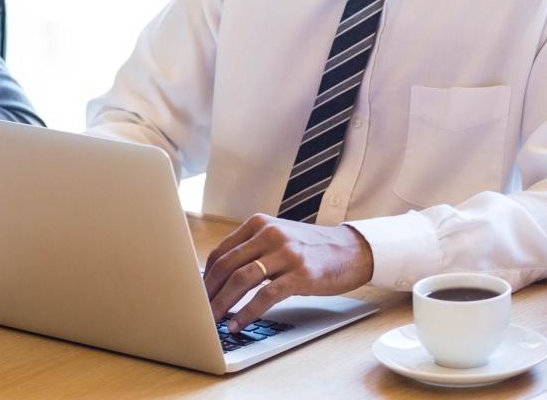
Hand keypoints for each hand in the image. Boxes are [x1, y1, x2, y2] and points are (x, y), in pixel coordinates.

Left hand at [201, 213, 374, 332]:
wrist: (351, 251)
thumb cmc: (311, 249)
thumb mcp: (278, 240)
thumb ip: (252, 251)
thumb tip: (216, 280)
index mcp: (260, 223)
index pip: (221, 252)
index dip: (204, 277)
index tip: (195, 296)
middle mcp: (270, 234)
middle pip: (226, 265)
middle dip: (208, 292)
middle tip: (197, 312)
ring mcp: (286, 253)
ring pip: (241, 280)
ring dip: (222, 304)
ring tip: (212, 321)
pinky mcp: (300, 274)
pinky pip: (265, 296)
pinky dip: (247, 313)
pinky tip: (238, 323)